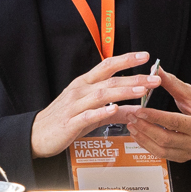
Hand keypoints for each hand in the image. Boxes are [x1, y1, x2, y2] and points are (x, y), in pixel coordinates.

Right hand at [31, 51, 159, 157]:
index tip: (144, 56)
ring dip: (123, 91)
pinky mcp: (70, 123)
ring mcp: (74, 106)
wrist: (36, 135)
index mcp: (85, 84)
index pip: (107, 66)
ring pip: (101, 95)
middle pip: (110, 80)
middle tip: (155, 78)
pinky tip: (114, 109)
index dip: (126, 59)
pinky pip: (87, 115)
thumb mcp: (92, 113)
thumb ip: (115, 110)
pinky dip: (101, 111)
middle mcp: (80, 90)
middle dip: (134, 78)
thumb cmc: (65, 120)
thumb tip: (138, 110)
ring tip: (141, 90)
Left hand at [122, 65, 190, 162]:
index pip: (174, 122)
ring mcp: (190, 152)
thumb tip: (155, 70)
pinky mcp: (183, 157)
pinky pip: (162, 154)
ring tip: (132, 125)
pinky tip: (139, 134)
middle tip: (132, 116)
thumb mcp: (190, 92)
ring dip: (143, 138)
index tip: (139, 110)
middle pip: (166, 139)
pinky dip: (148, 145)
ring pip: (161, 150)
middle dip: (145, 128)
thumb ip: (172, 82)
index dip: (155, 117)